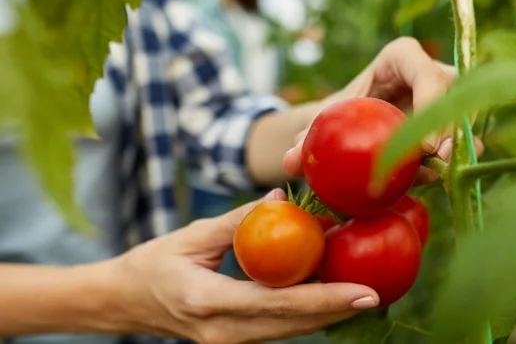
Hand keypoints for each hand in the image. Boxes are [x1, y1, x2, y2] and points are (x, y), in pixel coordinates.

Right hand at [109, 189, 379, 343]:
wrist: (124, 302)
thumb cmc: (153, 263)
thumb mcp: (193, 236)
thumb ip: (239, 220)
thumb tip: (282, 200)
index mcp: (210, 301)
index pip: (280, 303)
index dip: (325, 299)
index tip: (364, 292)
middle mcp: (224, 332)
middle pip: (294, 325)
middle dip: (337, 311)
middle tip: (376, 293)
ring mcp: (229, 342)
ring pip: (290, 331)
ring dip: (325, 314)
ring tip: (360, 294)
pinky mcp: (234, 341)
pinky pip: (277, 329)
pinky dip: (304, 314)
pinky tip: (325, 296)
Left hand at [282, 37, 482, 182]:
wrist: (351, 125)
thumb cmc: (338, 113)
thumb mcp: (323, 121)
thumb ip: (307, 137)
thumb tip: (291, 161)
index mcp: (402, 57)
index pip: (427, 73)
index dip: (431, 103)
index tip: (422, 146)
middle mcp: (432, 71)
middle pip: (454, 96)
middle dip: (451, 130)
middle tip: (437, 162)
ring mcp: (448, 96)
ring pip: (464, 117)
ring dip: (457, 147)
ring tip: (439, 173)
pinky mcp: (453, 122)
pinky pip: (464, 138)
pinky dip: (454, 159)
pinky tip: (439, 178)